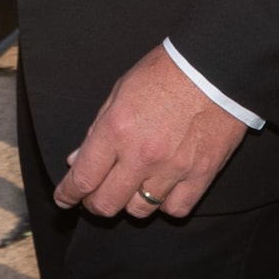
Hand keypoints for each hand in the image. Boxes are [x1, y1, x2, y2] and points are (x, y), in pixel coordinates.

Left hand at [54, 45, 250, 219]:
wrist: (215, 68)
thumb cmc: (166, 73)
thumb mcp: (120, 92)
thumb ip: (98, 129)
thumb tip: (78, 159)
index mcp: (117, 130)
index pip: (83, 177)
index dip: (68, 194)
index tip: (64, 199)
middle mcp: (141, 155)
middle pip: (107, 203)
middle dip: (94, 204)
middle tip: (94, 197)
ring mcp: (172, 168)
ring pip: (140, 210)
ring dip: (130, 203)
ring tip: (132, 188)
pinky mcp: (200, 174)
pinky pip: (176, 209)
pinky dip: (165, 205)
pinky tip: (163, 191)